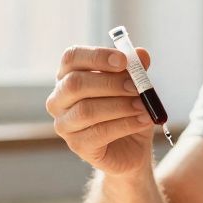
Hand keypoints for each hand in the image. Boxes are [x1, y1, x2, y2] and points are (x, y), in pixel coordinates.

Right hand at [45, 46, 155, 175]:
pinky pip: (98, 133)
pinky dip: (125, 124)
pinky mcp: (77, 145)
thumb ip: (136, 69)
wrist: (132, 147)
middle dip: (110, 83)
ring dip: (120, 106)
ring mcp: (64, 124)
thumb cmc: (127, 110)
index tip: (123, 60)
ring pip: (86, 110)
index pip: (71, 57)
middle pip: (75, 84)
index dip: (97, 56)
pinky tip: (142, 120)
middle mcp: (59, 99)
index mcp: (68, 75)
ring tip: (143, 106)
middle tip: (136, 87)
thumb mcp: (135, 86)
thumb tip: (141, 54)